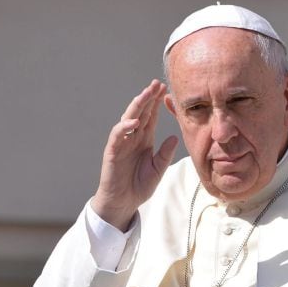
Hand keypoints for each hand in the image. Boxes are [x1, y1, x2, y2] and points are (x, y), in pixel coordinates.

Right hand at [92, 79, 178, 230]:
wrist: (124, 203)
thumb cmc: (139, 186)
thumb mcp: (158, 169)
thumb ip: (165, 154)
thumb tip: (174, 137)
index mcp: (144, 140)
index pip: (151, 117)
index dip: (157, 103)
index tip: (165, 90)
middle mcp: (132, 138)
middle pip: (140, 113)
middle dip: (148, 98)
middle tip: (156, 83)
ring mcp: (121, 143)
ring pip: (128, 119)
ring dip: (136, 106)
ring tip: (146, 94)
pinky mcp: (112, 152)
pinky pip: (117, 136)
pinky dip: (124, 127)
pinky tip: (134, 121)